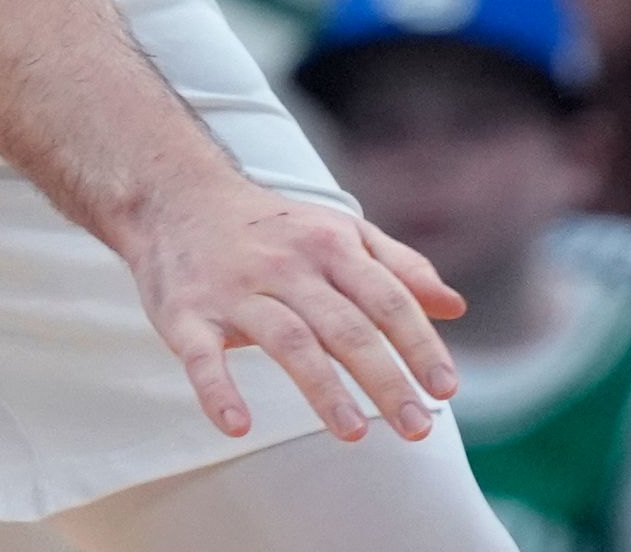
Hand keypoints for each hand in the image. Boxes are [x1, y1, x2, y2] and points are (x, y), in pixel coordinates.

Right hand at [120, 172, 464, 442]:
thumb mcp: (339, 230)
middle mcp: (287, 264)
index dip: (419, 344)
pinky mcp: (186, 313)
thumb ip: (398, 267)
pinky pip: (202, 355)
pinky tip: (238, 425)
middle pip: (345, 326)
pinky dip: (218, 391)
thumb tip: (455, 306)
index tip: (446, 389)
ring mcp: (235, 289)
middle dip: (384, 379)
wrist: (175, 195)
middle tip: (418, 428)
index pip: (386, 299)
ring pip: (287, 340)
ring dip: (322, 389)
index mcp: (330, 245)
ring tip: (355, 434)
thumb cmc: (271, 225)